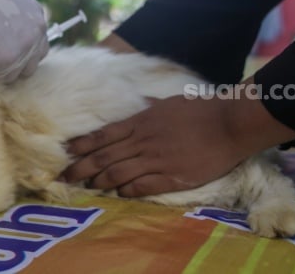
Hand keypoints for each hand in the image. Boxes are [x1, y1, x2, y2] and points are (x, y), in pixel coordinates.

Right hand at [0, 0, 47, 85]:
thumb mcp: (0, 2)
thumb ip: (9, 22)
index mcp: (36, 15)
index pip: (36, 46)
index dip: (16, 53)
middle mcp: (37, 32)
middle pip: (29, 64)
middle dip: (8, 65)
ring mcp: (24, 49)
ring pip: (10, 75)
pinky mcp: (6, 63)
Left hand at [61, 94, 291, 196]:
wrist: (229, 124)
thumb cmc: (200, 109)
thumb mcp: (168, 102)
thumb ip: (148, 106)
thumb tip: (137, 102)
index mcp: (140, 122)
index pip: (103, 135)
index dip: (83, 145)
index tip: (67, 152)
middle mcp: (143, 141)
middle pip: (104, 157)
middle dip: (82, 167)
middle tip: (66, 177)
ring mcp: (156, 160)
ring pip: (118, 173)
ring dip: (100, 181)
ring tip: (88, 187)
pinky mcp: (172, 176)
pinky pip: (143, 186)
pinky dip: (127, 190)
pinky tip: (118, 193)